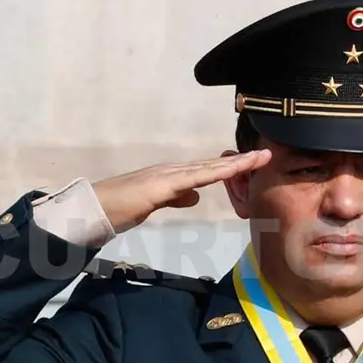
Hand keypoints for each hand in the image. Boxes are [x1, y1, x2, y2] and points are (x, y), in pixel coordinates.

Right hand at [91, 150, 271, 232]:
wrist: (94, 208)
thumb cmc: (121, 208)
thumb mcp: (156, 205)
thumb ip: (176, 199)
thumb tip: (196, 197)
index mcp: (172, 177)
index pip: (208, 171)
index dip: (232, 166)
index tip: (255, 163)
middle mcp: (173, 171)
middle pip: (214, 165)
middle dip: (242, 160)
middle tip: (267, 154)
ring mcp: (167, 175)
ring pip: (208, 168)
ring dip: (235, 164)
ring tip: (259, 158)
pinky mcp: (162, 185)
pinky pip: (194, 178)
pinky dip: (215, 174)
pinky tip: (231, 171)